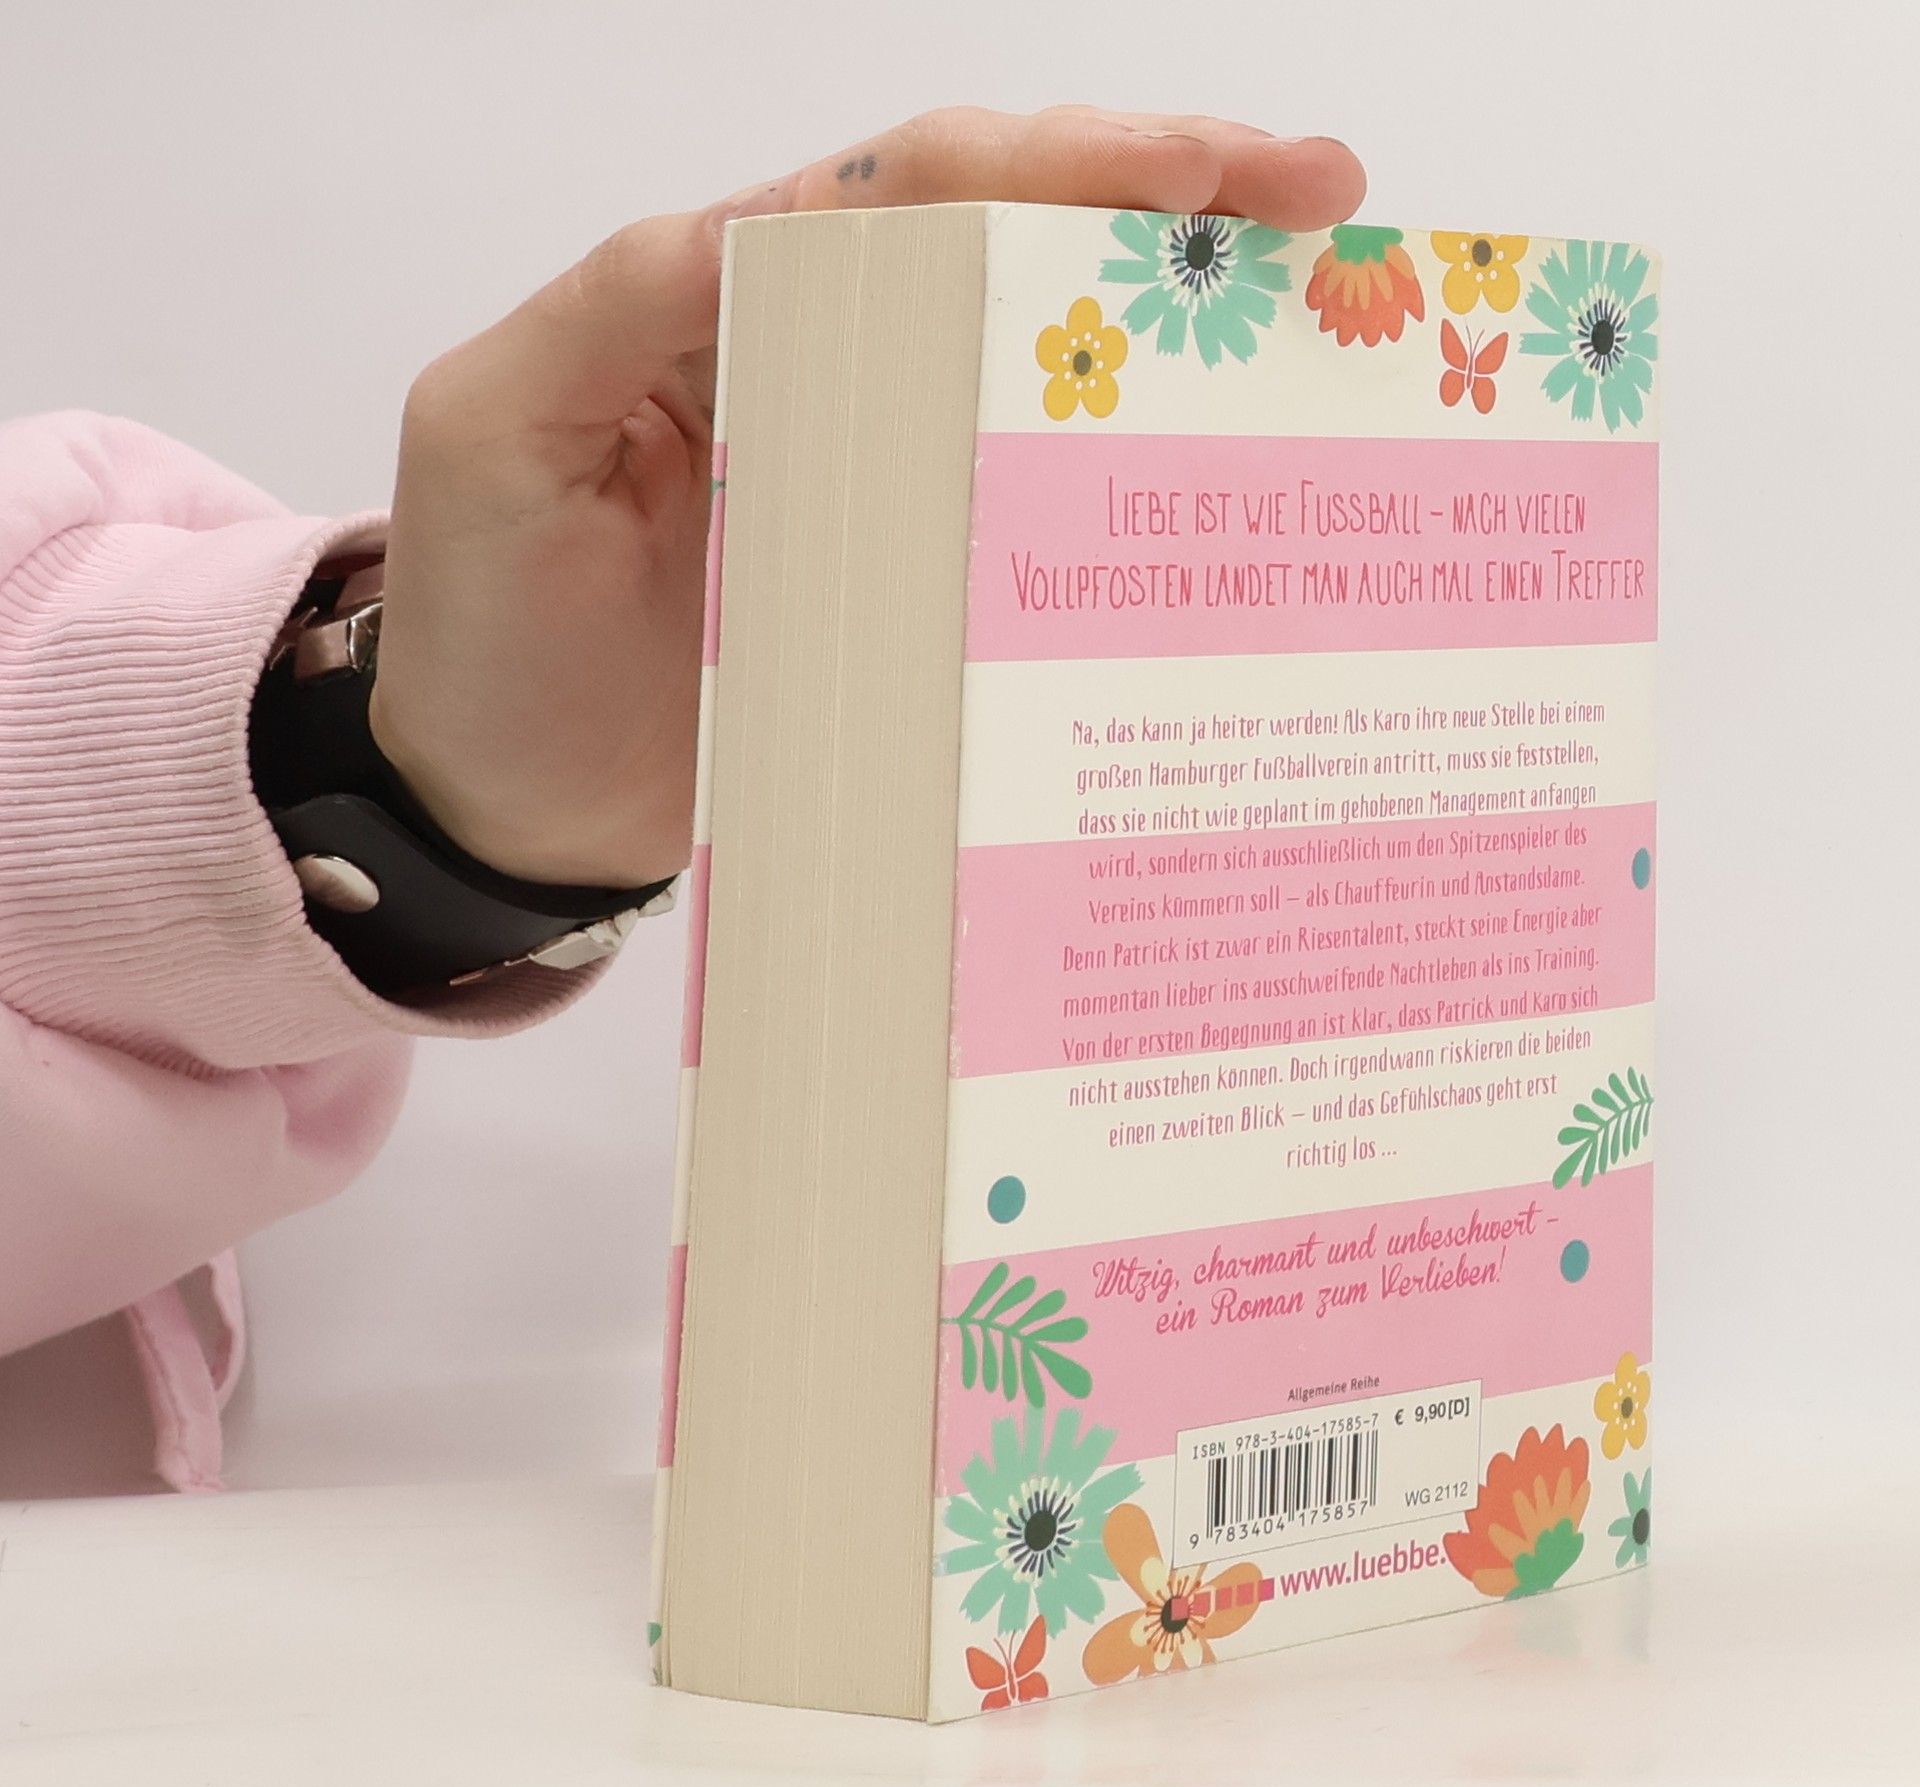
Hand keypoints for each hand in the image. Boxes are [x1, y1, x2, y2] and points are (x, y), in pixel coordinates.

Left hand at [375, 108, 1366, 887]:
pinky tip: (1218, 461)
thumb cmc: (481, 630)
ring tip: (1315, 298)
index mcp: (728, 304)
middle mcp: (819, 371)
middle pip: (1004, 247)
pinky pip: (1021, 508)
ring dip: (1170, 324)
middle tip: (1318, 200)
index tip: (1200, 170)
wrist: (500, 808)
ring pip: (1033, 366)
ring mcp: (873, 480)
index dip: (1053, 161)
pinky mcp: (902, 588)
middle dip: (1164, 201)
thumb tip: (763, 222)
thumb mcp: (499, 433)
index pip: (907, 192)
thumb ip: (619, 304)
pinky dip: (1118, 475)